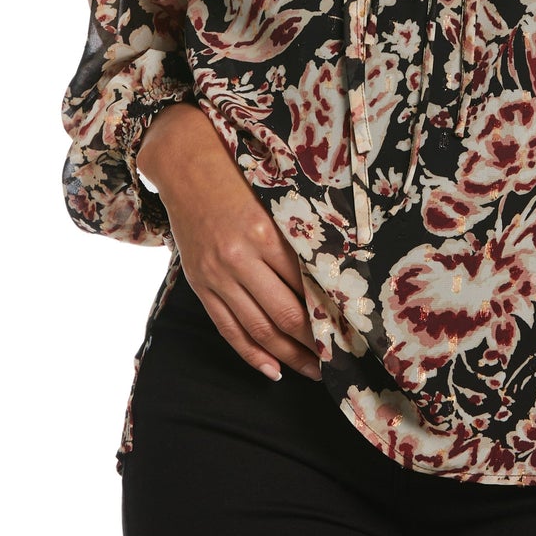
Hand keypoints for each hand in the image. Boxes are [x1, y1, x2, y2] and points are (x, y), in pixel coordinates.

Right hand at [138, 104, 321, 382]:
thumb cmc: (238, 175)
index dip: (330, 313)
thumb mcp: (273, 198)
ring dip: (289, 356)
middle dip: (315, 343)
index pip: (305, 286)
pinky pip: (227, 329)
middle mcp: (238, 259)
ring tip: (314, 371)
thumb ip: (297, 235)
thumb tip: (333, 273)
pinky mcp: (200, 284)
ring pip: (257, 329)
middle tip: (340, 360)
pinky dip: (251, 354)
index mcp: (264, 234)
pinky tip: (272, 370)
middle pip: (285, 316)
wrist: (183, 164)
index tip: (352, 329)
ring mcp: (216, 276)